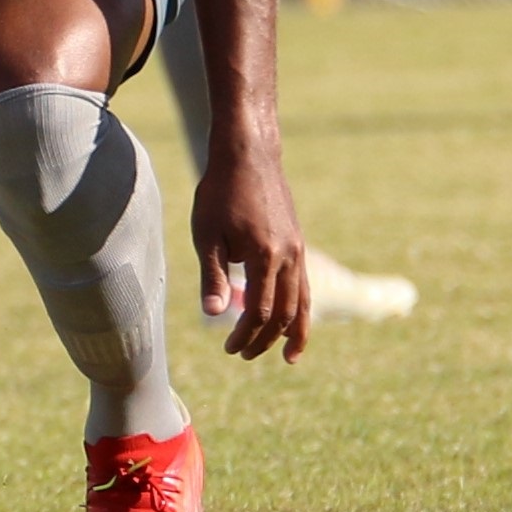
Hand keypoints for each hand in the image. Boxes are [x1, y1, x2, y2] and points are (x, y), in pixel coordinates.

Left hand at [190, 145, 311, 362]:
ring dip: (294, 332)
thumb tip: (214, 314)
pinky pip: (304, 285)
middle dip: (265, 339)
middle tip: (243, 355)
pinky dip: (302, 309)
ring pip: (303, 301)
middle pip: (284, 313)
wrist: (249, 155)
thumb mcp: (207, 233)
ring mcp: (297, 250)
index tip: (229, 348)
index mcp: (265, 256)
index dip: (246, 334)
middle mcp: (289, 256)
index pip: (260, 311)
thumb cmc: (221, 192)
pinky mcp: (298, 243)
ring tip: (288, 356)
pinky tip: (293, 320)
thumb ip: (213, 275)